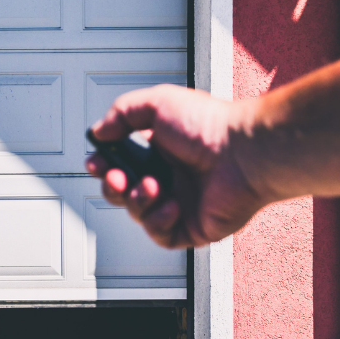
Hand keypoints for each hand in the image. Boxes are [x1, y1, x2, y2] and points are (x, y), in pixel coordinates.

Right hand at [85, 85, 268, 248]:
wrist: (243, 154)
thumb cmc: (209, 126)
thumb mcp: (157, 103)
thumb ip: (121, 113)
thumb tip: (99, 132)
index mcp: (160, 150)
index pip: (120, 162)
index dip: (103, 164)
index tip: (96, 161)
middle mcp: (169, 177)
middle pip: (122, 191)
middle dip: (112, 186)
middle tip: (118, 177)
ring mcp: (181, 203)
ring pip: (137, 213)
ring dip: (137, 201)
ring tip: (153, 186)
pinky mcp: (192, 227)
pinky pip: (161, 236)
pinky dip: (158, 222)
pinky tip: (172, 205)